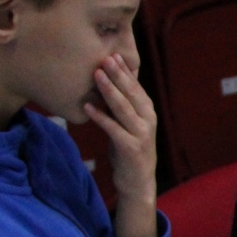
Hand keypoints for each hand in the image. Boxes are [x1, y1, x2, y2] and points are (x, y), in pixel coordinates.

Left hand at [85, 53, 157, 236]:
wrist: (138, 182)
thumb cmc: (129, 149)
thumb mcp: (128, 124)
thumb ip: (123, 104)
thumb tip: (111, 80)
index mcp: (148, 112)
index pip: (136, 87)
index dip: (124, 71)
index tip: (112, 54)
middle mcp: (148, 121)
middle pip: (132, 94)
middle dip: (117, 75)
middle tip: (104, 57)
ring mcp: (141, 135)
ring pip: (124, 108)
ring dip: (109, 90)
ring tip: (96, 75)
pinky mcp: (131, 149)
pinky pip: (114, 129)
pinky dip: (101, 117)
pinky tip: (88, 106)